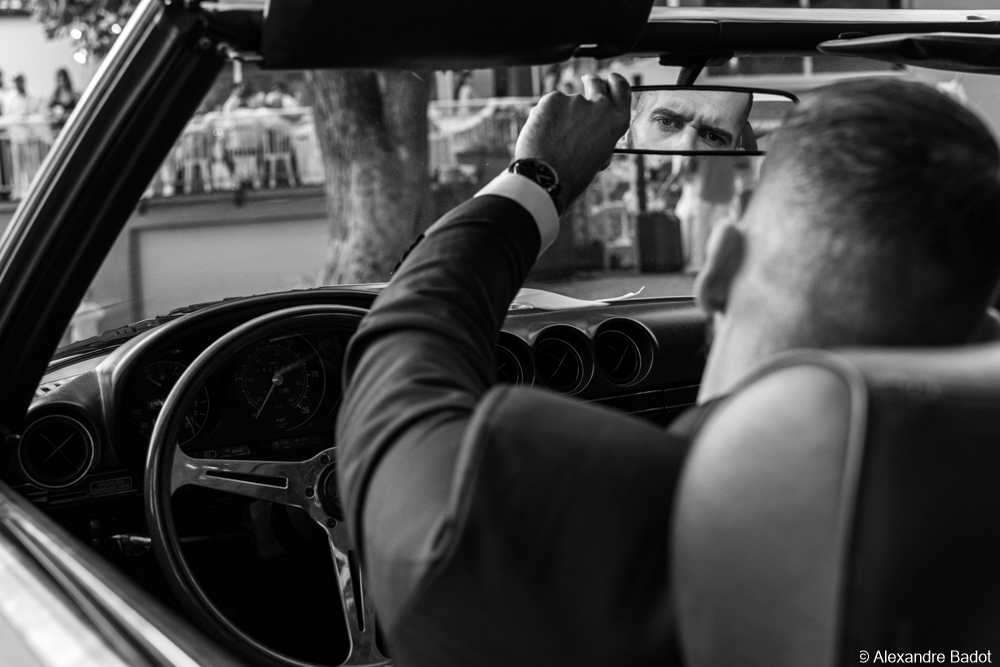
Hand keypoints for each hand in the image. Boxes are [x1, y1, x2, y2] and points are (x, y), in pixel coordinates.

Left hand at [515, 73, 630, 208]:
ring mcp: (575, 100)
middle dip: (591, 83)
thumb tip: (596, 128)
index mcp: (616, 121)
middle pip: (596, 83)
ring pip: (567, 101)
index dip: (615, 82)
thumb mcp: (598, 156)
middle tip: (584, 85)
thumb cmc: (572, 175)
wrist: (545, 178)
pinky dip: (545, 116)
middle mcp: (599, 106)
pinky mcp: (552, 99)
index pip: (621, 89)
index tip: (610, 80)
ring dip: (562, 113)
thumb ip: (601, 135)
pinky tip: (542, 136)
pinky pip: (549, 105)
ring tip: (554, 139)